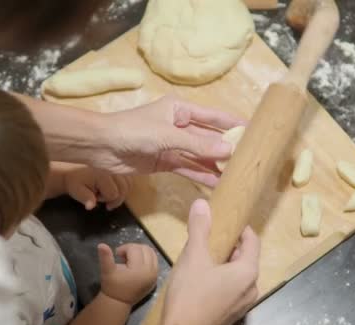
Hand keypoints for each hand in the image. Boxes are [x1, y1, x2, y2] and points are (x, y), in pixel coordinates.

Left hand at [64, 166, 131, 210]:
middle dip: (115, 198)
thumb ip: (85, 199)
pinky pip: (128, 178)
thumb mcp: (76, 191)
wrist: (72, 169)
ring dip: (121, 192)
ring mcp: (116, 167)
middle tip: (103, 199)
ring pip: (128, 183)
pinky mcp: (118, 166)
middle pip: (124, 189)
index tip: (96, 198)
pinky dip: (125, 185)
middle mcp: (112, 170)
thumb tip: (91, 206)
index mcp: (102, 175)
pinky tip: (116, 188)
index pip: (113, 194)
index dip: (105, 199)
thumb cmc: (75, 181)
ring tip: (109, 193)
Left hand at [95, 96, 245, 186]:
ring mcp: (171, 145)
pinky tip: (216, 183)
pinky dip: (200, 175)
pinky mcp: (164, 162)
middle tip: (248, 160)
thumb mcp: (168, 136)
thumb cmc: (134, 130)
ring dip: (215, 166)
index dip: (232, 125)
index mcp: (180, 109)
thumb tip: (228, 151)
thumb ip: (198, 145)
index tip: (253, 131)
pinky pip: (187, 168)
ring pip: (199, 156)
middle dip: (226, 149)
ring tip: (236, 176)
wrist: (101, 146)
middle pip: (208, 138)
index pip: (212, 117)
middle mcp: (178, 126)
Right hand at [97, 243, 157, 305]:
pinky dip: (146, 258)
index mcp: (139, 269)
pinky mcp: (156, 277)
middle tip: (123, 256)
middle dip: (133, 248)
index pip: (134, 248)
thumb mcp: (107, 271)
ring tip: (130, 259)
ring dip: (141, 252)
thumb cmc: (112, 286)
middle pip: (145, 248)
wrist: (119, 302)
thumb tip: (101, 244)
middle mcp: (150, 271)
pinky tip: (136, 264)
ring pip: (152, 253)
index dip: (124, 248)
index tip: (117, 254)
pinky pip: (154, 261)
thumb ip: (105, 257)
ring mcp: (155, 275)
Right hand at [156, 199, 259, 324]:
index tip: (226, 220)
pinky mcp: (230, 316)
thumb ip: (199, 228)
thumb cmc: (190, 294)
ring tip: (204, 257)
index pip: (253, 241)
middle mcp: (251, 289)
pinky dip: (221, 281)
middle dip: (229, 246)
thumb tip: (202, 203)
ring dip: (224, 264)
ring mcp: (242, 305)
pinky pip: (230, 291)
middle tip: (210, 238)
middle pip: (245, 258)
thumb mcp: (193, 256)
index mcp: (248, 272)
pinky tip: (202, 280)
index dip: (241, 228)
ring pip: (237, 276)